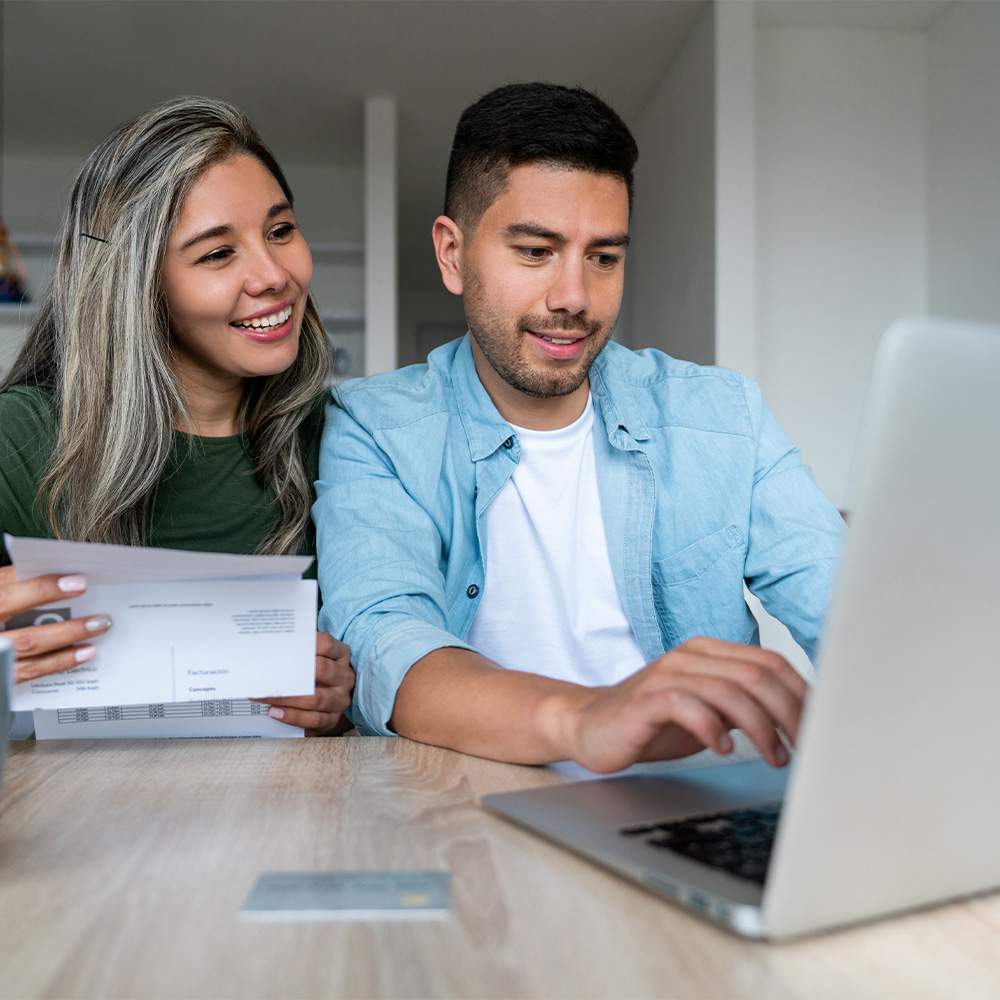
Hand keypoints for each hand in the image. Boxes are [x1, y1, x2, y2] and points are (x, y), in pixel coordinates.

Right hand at [0, 565, 112, 683]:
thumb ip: (13, 582)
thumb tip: (58, 574)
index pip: (7, 592)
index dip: (43, 588)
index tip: (78, 582)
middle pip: (23, 633)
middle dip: (65, 625)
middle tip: (99, 615)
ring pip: (28, 652)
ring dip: (68, 641)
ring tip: (97, 628)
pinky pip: (27, 672)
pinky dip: (58, 662)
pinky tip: (82, 654)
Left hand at [254, 631, 354, 735]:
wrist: (328, 702)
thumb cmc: (315, 675)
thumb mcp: (315, 658)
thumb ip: (298, 651)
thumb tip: (270, 646)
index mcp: (341, 656)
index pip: (326, 644)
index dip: (307, 643)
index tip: (283, 645)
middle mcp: (344, 677)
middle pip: (321, 669)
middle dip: (293, 671)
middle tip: (268, 672)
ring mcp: (340, 699)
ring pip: (315, 698)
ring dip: (286, 698)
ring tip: (264, 696)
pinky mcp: (332, 719)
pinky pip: (314, 719)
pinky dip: (293, 716)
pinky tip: (275, 712)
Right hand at [559, 637, 806, 773]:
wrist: (589, 725)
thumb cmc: (652, 723)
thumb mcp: (708, 712)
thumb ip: (744, 707)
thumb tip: (799, 724)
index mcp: (709, 652)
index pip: (771, 662)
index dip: (802, 694)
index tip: (822, 727)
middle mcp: (691, 656)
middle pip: (757, 674)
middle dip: (791, 713)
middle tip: (806, 748)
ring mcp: (667, 674)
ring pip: (730, 690)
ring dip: (760, 727)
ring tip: (775, 757)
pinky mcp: (647, 698)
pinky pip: (688, 705)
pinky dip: (713, 728)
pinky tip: (724, 749)